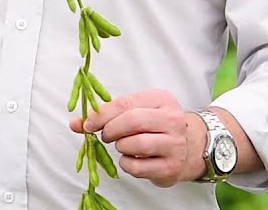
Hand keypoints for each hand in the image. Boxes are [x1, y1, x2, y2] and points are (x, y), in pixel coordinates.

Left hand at [69, 89, 206, 187]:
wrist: (191, 146)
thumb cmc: (157, 126)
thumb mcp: (136, 111)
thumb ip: (106, 115)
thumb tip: (75, 124)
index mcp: (162, 100)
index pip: (126, 104)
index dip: (101, 115)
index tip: (87, 124)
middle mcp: (173, 120)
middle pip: (132, 122)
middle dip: (111, 130)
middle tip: (105, 136)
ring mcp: (175, 144)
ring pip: (136, 144)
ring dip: (121, 147)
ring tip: (122, 145)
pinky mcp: (172, 167)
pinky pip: (138, 167)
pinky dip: (126, 164)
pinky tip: (131, 159)